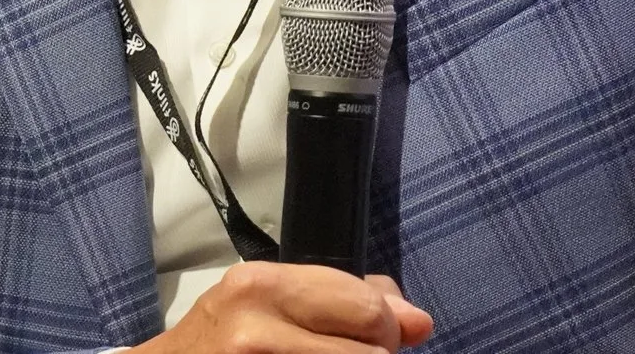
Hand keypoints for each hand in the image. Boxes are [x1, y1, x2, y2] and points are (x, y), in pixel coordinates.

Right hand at [141, 263, 434, 353]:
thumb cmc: (217, 343)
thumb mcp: (269, 302)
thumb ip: (345, 299)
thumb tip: (417, 321)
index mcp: (261, 287)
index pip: (367, 308)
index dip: (385, 329)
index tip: (374, 337)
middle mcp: (255, 332)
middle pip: (371, 352)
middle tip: (342, 351)